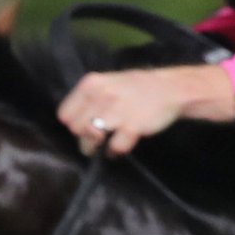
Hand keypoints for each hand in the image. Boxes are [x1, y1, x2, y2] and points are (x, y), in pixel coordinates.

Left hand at [57, 65, 234, 155]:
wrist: (169, 88)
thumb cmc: (137, 88)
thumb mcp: (108, 84)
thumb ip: (89, 100)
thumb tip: (71, 124)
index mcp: (91, 84)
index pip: (64, 114)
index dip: (74, 124)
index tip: (86, 126)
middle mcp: (101, 95)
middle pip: (75, 129)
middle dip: (85, 137)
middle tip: (100, 136)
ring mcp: (116, 110)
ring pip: (90, 139)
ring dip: (99, 147)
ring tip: (109, 142)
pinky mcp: (131, 125)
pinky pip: (114, 147)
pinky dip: (117, 151)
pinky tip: (123, 144)